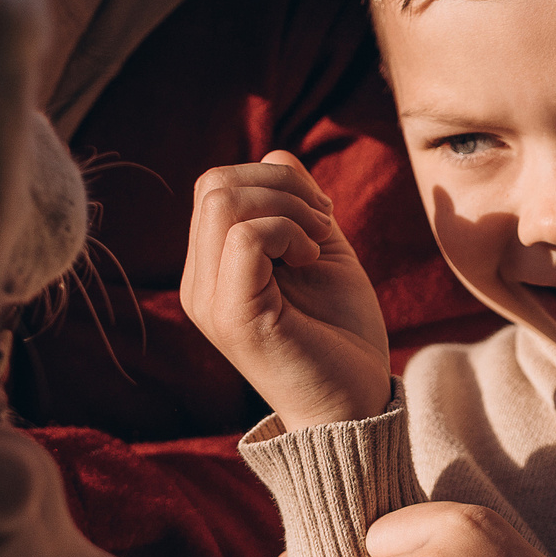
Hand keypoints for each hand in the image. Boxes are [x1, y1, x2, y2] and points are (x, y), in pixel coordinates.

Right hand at [183, 151, 391, 428]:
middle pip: (213, 184)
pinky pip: (245, 237)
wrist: (356, 402)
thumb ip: (292, 202)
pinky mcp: (232, 317)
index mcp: (211, 268)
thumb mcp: (317, 246)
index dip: (273, 180)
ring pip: (222, 201)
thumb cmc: (340, 330)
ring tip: (316, 244)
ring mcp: (209, 301)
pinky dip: (289, 232)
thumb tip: (274, 154)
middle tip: (319, 225)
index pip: (216, 185)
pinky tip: (312, 261)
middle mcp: (199, 284)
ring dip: (287, 208)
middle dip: (280, 186)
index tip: (318, 216)